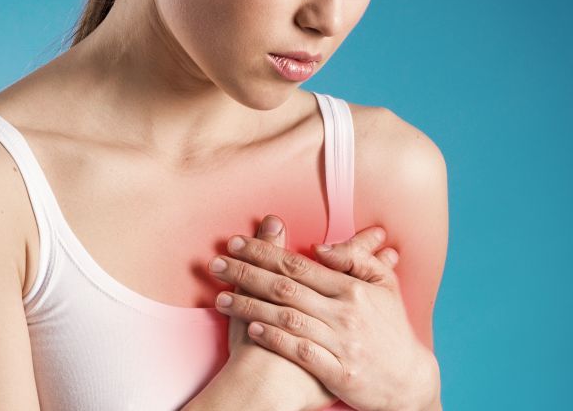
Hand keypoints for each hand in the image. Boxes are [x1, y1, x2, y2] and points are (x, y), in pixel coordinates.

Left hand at [210, 217, 429, 410]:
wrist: (408, 381)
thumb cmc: (392, 329)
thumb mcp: (384, 287)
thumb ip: (355, 260)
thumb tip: (319, 247)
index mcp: (352, 290)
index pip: (299, 264)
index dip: (264, 252)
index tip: (236, 243)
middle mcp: (344, 314)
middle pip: (285, 287)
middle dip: (246, 273)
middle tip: (216, 263)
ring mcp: (341, 344)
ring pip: (286, 318)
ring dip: (250, 306)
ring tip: (221, 297)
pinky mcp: (337, 373)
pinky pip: (299, 352)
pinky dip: (274, 339)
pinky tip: (251, 329)